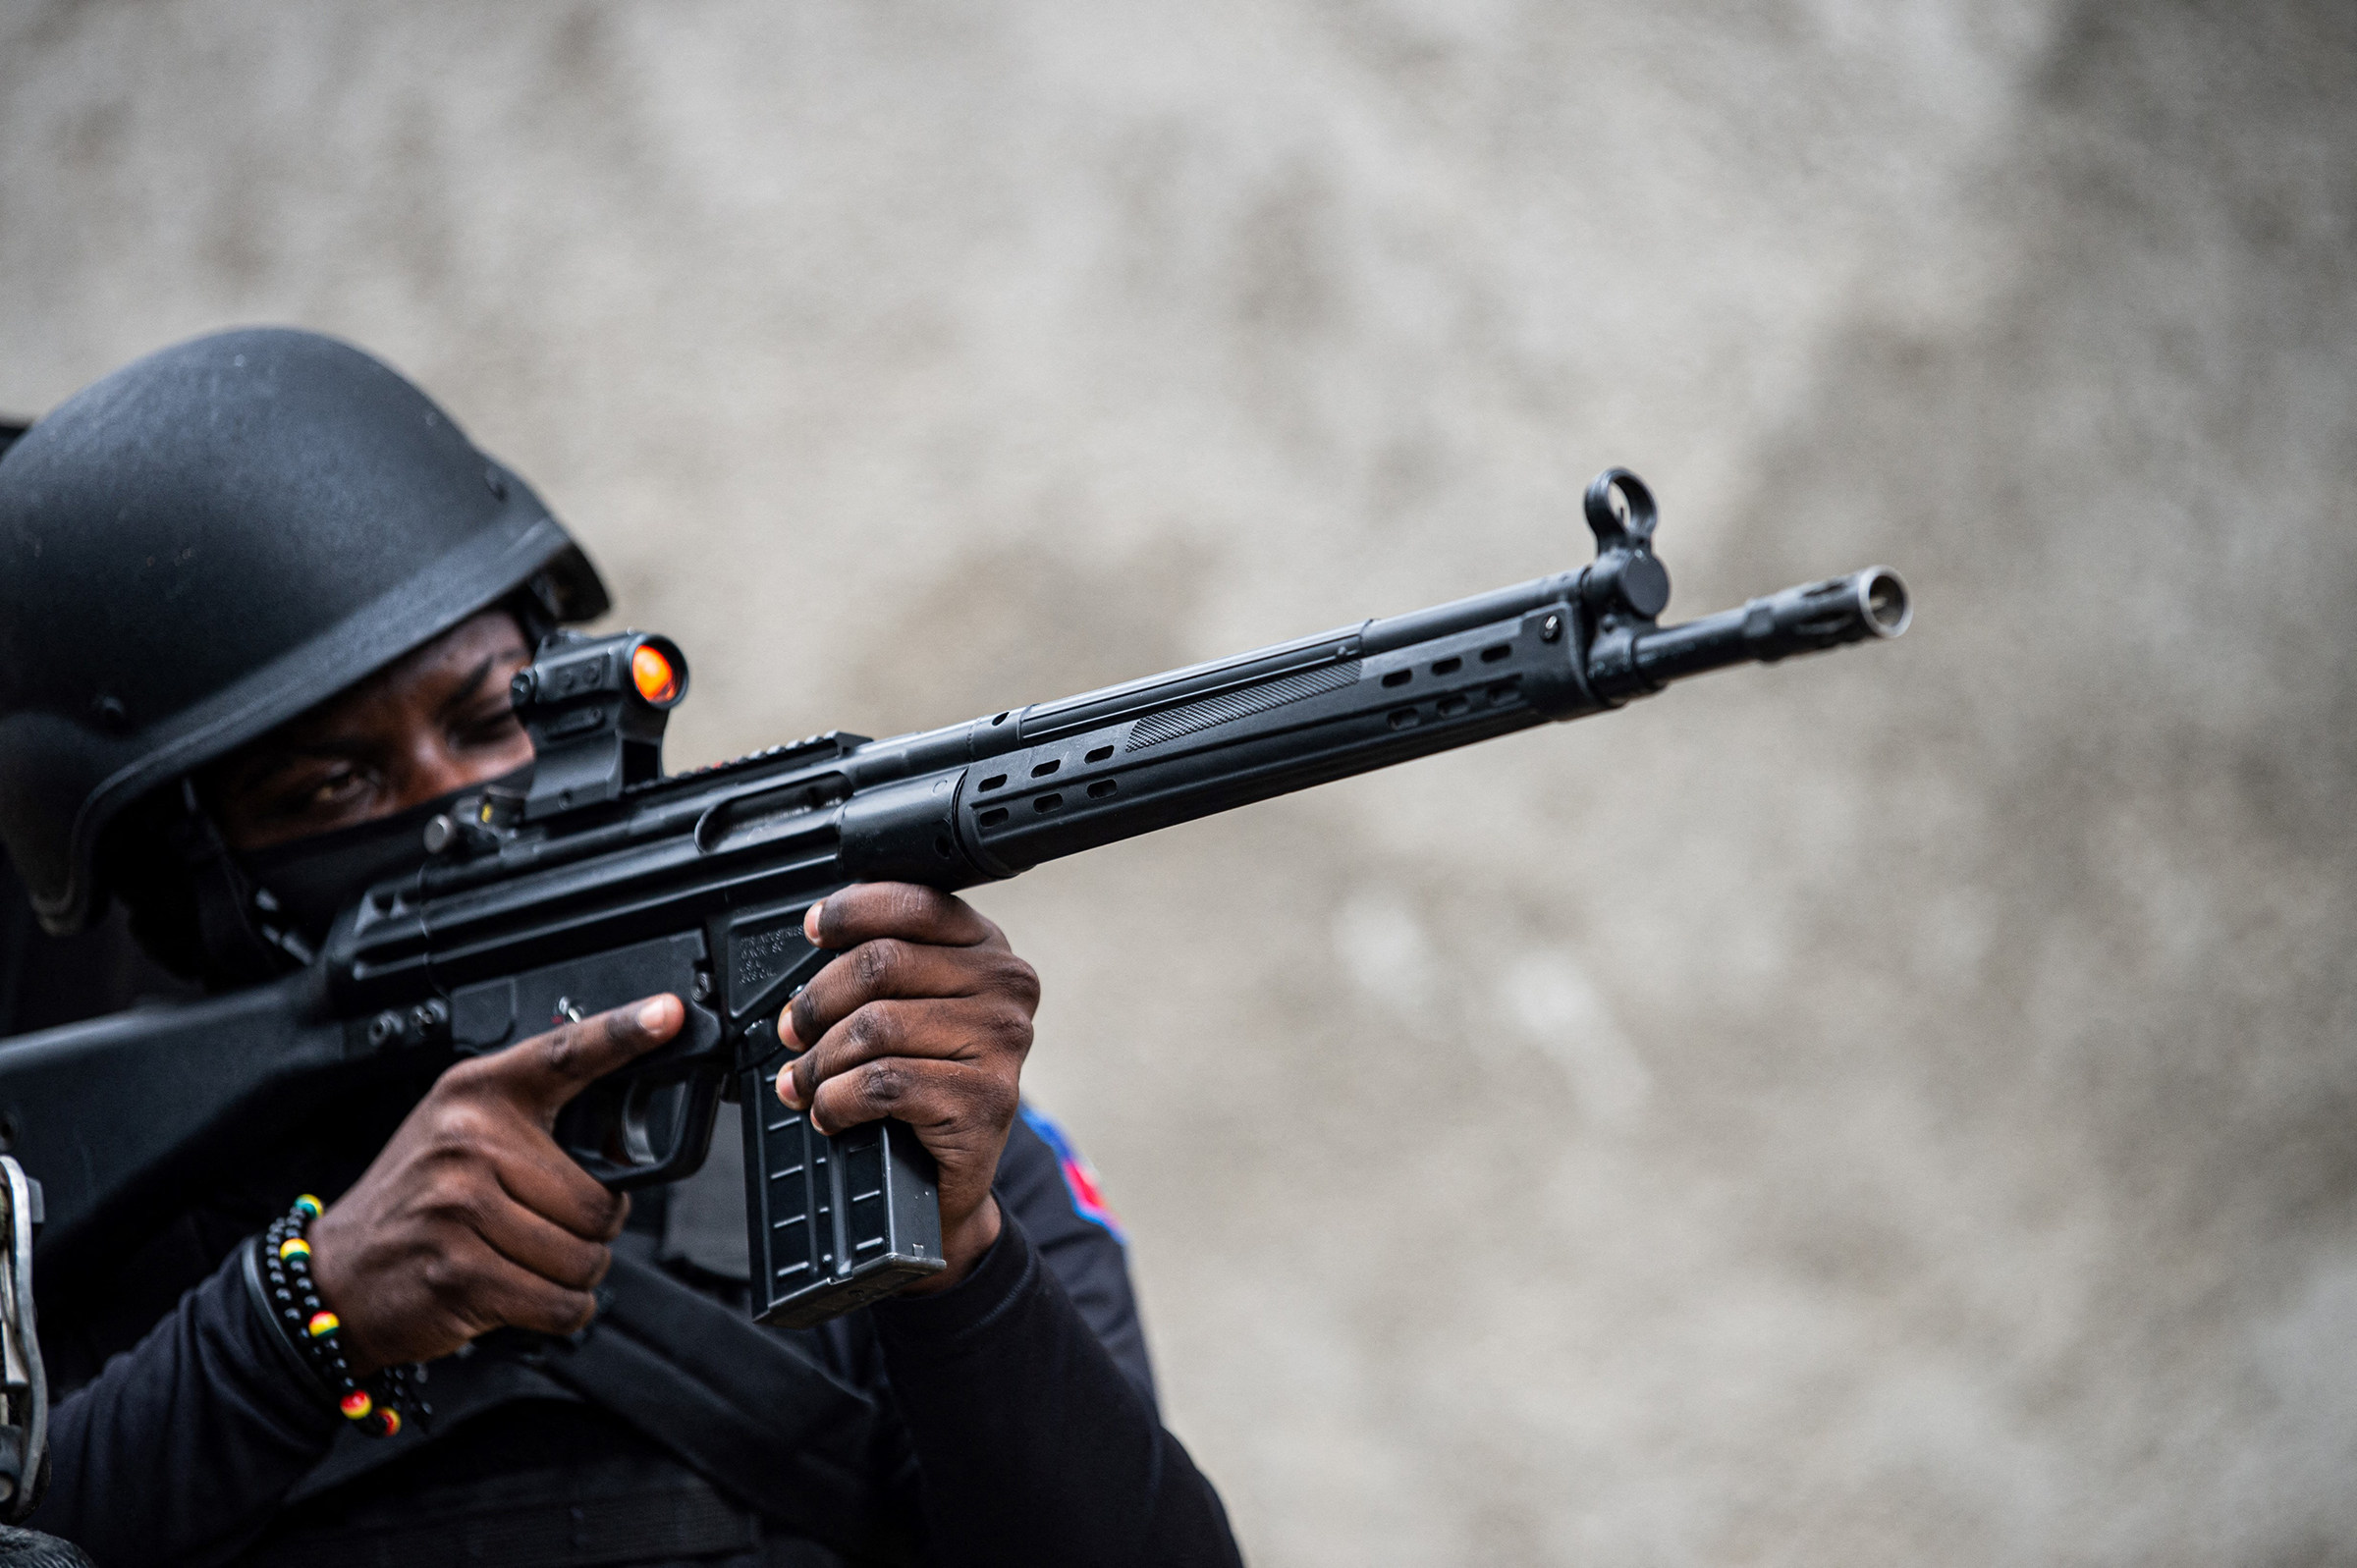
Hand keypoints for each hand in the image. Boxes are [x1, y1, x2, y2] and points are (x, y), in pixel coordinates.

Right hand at [307, 995, 683, 1374]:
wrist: (335, 1274)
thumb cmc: (416, 1203)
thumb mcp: (461, 1134)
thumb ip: (535, 1125)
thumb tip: (628, 1146)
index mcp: (478, 1093)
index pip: (565, 1053)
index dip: (623, 1033)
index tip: (667, 1015)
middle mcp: (468, 1140)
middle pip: (599, 1200)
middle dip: (591, 1231)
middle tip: (547, 1230)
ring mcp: (460, 1206)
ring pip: (585, 1258)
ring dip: (573, 1276)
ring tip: (526, 1261)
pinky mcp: (459, 1272)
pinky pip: (560, 1304)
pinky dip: (560, 1311)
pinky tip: (524, 1294)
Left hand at [777, 884, 1038, 1291]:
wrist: (943, 1178)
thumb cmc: (921, 1083)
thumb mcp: (908, 1008)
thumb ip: (882, 967)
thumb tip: (815, 944)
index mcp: (987, 949)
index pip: (915, 903)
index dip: (851, 913)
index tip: (812, 931)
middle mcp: (1007, 986)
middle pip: (883, 963)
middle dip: (817, 1001)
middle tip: (791, 1030)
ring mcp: (1003, 1044)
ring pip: (876, 1026)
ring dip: (818, 1061)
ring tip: (802, 1082)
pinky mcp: (986, 1101)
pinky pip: (884, 1084)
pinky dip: (838, 1100)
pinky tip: (830, 1113)